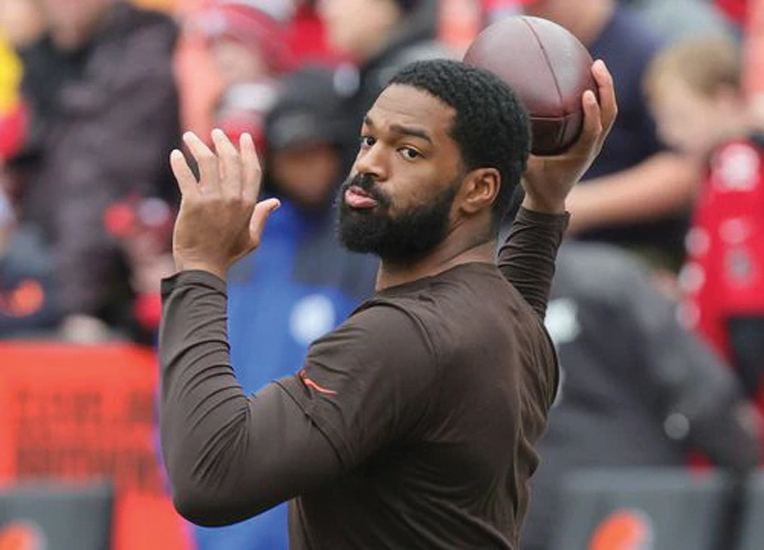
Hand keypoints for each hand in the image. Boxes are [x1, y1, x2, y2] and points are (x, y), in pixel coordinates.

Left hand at [170, 129, 279, 279]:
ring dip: (198, 146)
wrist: (203, 267)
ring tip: (190, 137)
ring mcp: (213, 200)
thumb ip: (261, 216)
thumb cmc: (227, 253)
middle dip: (223, 142)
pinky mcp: (192, 204)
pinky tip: (176, 155)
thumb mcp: (252, 237)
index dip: (247, 150)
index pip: (251, 169)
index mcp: (249, 204)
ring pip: (207, 162)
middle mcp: (233, 199)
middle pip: (230, 161)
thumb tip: (275, 202)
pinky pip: (186, 176)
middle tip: (216, 133)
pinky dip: (180, 163)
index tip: (243, 136)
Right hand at [521, 59, 617, 213]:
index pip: (593, 129)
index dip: (592, 111)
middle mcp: (593, 147)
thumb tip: (503, 126)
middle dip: (606, 88)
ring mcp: (595, 143)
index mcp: (581, 154)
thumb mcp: (526, 169)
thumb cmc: (537, 184)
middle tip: (597, 64)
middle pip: (609, 114)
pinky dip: (599, 96)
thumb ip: (518, 150)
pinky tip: (587, 80)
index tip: (587, 92)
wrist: (550, 199)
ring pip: (610, 112)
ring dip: (607, 89)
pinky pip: (601, 114)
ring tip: (596, 65)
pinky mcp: (592, 140)